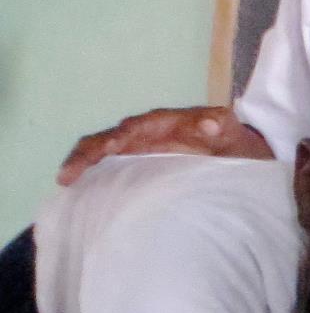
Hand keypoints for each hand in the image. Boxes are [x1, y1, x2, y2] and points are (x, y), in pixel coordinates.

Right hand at [58, 106, 272, 184]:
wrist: (240, 150)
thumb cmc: (233, 140)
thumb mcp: (231, 130)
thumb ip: (220, 124)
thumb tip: (211, 122)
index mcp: (163, 123)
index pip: (132, 127)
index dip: (118, 137)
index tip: (107, 150)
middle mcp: (145, 133)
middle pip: (107, 138)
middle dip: (87, 153)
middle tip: (68, 173)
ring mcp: (140, 148)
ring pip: (102, 151)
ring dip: (83, 163)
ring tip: (65, 180)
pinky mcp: (140, 164)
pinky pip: (111, 167)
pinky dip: (94, 175)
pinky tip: (79, 190)